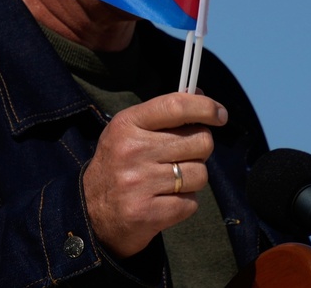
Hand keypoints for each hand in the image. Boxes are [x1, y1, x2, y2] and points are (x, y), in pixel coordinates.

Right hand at [82, 92, 227, 257]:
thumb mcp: (129, 130)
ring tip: (169, 181)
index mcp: (127, 123)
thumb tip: (201, 96)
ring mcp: (140, 183)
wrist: (90, 212)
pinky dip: (184, 202)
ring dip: (191, 178)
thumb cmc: (118, 165)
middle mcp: (132, 150)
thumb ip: (163, 114)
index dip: (206, 107)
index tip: (220, 114)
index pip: (176, 106)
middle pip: (199, 141)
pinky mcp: (149, 213)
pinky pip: (191, 202)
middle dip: (199, 149)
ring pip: (200, 174)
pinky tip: (164, 199)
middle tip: (182, 156)